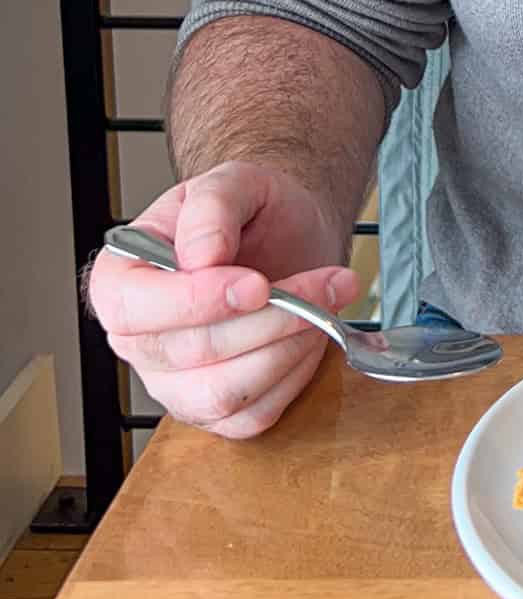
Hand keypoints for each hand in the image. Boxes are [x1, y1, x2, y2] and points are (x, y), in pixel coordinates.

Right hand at [87, 161, 362, 439]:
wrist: (287, 232)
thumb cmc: (251, 211)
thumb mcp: (233, 182)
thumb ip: (212, 209)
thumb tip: (201, 256)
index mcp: (121, 280)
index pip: (134, 310)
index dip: (195, 303)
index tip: (256, 284)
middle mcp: (139, 340)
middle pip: (192, 352)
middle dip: (271, 317)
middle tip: (324, 282)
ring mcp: (174, 383)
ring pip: (224, 393)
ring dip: (289, 345)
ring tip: (326, 301)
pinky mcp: (216, 410)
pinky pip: (253, 416)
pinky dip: (295, 374)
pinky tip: (311, 333)